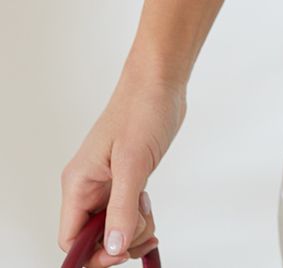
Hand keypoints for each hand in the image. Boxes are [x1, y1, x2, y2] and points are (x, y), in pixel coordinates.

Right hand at [59, 65, 185, 264]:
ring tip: (148, 211)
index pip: (71, 238)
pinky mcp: (125, 178)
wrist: (160, 81)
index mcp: (79, 184)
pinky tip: (148, 205)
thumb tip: (114, 248)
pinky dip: (138, 218)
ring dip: (132, 230)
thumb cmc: (142, 110)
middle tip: (144, 229)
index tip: (120, 253)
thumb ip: (122, 209)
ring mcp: (107, 183)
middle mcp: (88, 187)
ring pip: (112, 227)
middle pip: (93, 238)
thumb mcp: (133, 163)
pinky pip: (125, 212)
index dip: (93, 254)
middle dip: (118, 242)